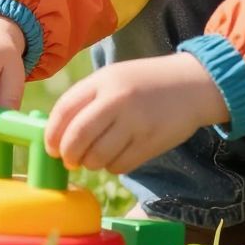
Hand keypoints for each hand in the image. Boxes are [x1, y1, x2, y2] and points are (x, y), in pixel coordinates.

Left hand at [44, 54, 228, 174]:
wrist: (193, 84)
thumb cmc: (145, 83)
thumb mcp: (114, 78)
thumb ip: (87, 100)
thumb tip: (58, 134)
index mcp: (103, 80)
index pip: (64, 111)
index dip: (51, 134)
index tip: (51, 148)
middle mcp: (117, 100)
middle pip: (77, 137)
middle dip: (68, 155)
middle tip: (70, 160)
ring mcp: (135, 122)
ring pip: (97, 157)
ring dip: (91, 163)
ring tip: (96, 157)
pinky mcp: (150, 142)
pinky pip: (119, 166)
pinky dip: (112, 167)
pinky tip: (118, 156)